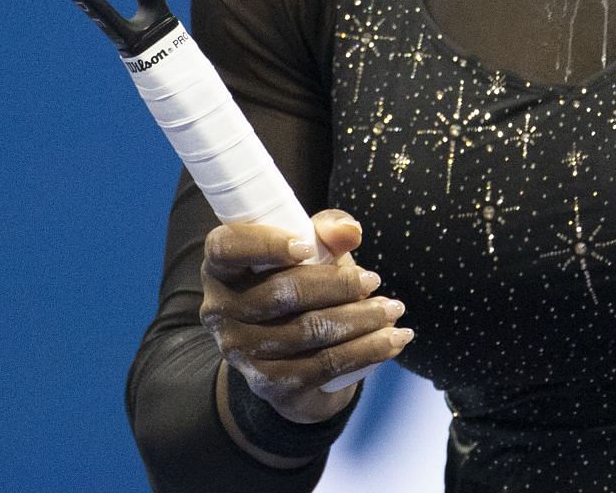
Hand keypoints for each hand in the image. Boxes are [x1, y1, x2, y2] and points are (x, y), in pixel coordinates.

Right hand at [199, 209, 412, 423]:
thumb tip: (350, 232)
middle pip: (282, 292)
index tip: (306, 246)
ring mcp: (242, 353)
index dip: (264, 244)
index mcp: (222, 269)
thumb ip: (326, 231)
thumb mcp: (309, 251)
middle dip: (338, 284)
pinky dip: (367, 350)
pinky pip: (325, 365)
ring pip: (309, 330)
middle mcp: (221, 312)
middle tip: (374, 279)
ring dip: (361, 318)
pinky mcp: (270, 385)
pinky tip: (394, 340)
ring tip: (393, 309)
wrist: (292, 359)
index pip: (226, 247)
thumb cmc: (298, 285)